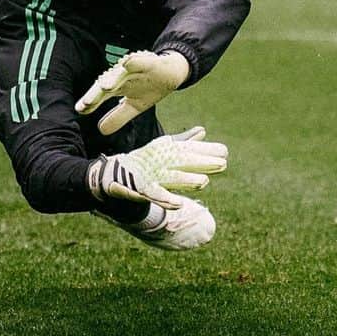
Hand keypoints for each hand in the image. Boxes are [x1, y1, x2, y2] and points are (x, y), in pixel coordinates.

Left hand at [75, 49, 189, 133]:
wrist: (172, 72)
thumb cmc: (150, 87)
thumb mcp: (134, 107)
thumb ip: (117, 117)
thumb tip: (101, 130)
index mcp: (118, 87)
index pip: (100, 96)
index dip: (91, 103)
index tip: (80, 110)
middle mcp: (122, 77)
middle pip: (107, 85)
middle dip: (96, 94)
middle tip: (86, 103)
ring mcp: (135, 69)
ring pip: (121, 73)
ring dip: (113, 79)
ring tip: (105, 87)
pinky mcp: (149, 62)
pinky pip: (140, 61)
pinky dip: (134, 61)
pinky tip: (127, 63)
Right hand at [88, 126, 227, 210]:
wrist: (112, 173)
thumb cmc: (143, 160)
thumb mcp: (164, 148)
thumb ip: (184, 141)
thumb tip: (203, 130)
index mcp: (166, 150)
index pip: (188, 149)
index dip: (206, 151)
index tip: (225, 152)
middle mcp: (160, 160)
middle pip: (183, 161)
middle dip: (203, 163)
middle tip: (223, 163)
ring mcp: (150, 174)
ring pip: (171, 178)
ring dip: (187, 180)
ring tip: (204, 182)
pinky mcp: (140, 189)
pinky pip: (155, 195)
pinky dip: (166, 200)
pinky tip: (179, 205)